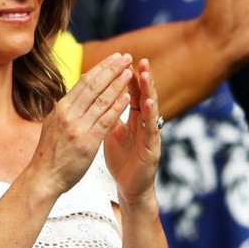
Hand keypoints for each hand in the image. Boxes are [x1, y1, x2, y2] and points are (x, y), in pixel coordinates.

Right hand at [32, 53, 132, 195]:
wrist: (43, 178)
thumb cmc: (50, 155)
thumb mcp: (53, 126)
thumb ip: (65, 112)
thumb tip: (72, 98)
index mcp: (60, 108)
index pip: (83, 82)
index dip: (101, 68)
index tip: (114, 58)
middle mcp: (68, 114)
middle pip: (93, 85)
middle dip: (111, 69)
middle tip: (126, 57)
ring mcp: (77, 127)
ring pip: (101, 100)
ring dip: (118, 84)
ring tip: (130, 72)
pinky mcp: (86, 142)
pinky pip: (105, 120)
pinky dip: (117, 107)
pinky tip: (127, 98)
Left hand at [103, 59, 161, 204]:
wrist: (129, 187)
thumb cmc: (122, 160)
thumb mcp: (111, 133)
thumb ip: (107, 115)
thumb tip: (95, 97)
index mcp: (134, 119)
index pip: (132, 93)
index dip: (128, 78)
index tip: (123, 60)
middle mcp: (145, 124)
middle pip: (144, 96)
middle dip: (142, 78)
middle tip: (140, 60)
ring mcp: (151, 135)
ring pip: (151, 109)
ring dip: (149, 91)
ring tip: (146, 75)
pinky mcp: (153, 149)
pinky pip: (152, 130)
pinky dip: (151, 116)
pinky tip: (148, 103)